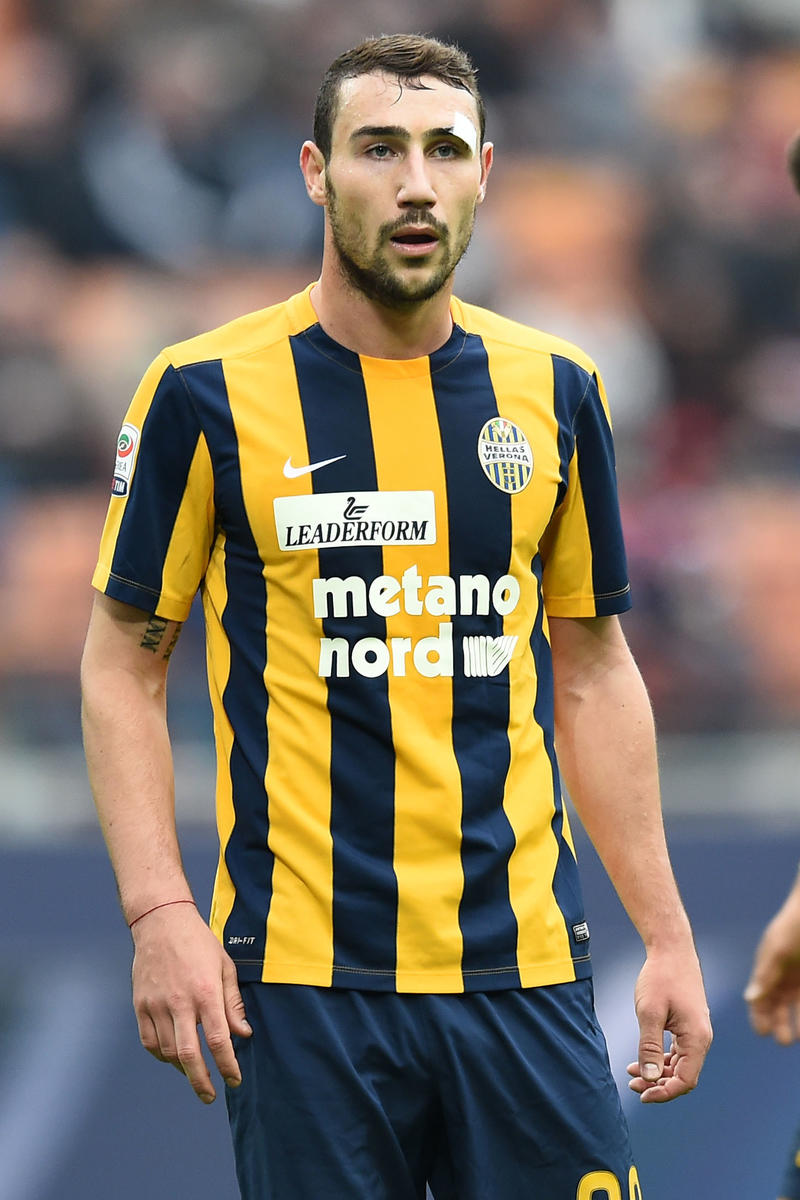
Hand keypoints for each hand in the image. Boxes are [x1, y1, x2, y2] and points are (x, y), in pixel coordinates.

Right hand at [131, 903, 251, 1102]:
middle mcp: (180, 1002)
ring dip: (182, 1068)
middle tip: (210, 1096)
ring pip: (168, 1052)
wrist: (162, 922)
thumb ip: (233, 1003)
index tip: (234, 1080)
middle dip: (201, 1081)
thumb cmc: (199, 943)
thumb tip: (243, 1035)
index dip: (227, 1065)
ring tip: (194, 1072)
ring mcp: (156, 1004)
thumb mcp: (225, 966)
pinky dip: (161, 1055)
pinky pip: (149, 1041)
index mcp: (205, 992)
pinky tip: (173, 1056)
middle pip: (189, 1055)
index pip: (218, 1039)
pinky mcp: (140, 1004)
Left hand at [626, 945, 711, 1102]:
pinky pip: (677, 1051)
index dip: (664, 1092)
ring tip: (632, 1073)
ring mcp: (695, 1032)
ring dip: (658, 1072)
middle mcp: (701, 1039)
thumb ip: (648, 1046)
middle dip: (658, 1084)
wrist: (672, 949)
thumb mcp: (649, 1012)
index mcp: (697, 1038)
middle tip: (632, 1084)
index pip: (686, 1080)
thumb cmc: (661, 977)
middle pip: (683, 1075)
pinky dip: (660, 1058)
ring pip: (680, 1064)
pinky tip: (641, 1059)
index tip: (642, 1095)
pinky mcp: (687, 1025)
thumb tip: (650, 1078)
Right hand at [745, 883, 799, 1043]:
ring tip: (795, 1037)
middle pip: (776, 1010)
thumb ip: (765, 975)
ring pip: (795, 1011)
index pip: (758, 1000)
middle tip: (783, 1039)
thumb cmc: (794, 926)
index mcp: (766, 972)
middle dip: (778, 1026)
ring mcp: (798, 983)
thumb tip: (750, 998)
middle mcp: (781, 980)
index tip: (762, 1031)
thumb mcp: (778, 950)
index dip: (758, 1016)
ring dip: (795, 1025)